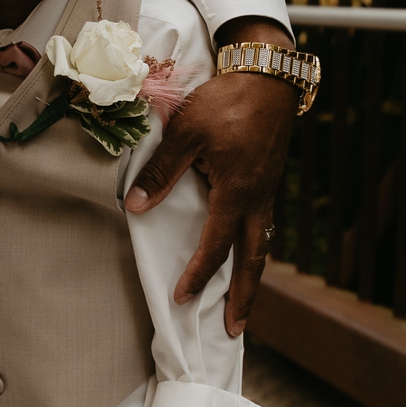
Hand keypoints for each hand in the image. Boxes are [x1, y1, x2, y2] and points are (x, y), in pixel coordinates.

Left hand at [124, 17, 296, 336]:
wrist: (269, 76)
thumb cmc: (226, 101)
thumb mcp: (187, 133)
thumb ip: (162, 171)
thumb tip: (137, 206)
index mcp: (237, 193)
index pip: (216, 245)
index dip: (198, 274)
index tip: (182, 297)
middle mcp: (258, 200)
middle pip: (253, 260)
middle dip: (244, 297)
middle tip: (236, 329)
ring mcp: (267, 192)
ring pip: (261, 245)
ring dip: (251, 276)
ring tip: (242, 304)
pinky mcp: (269, 181)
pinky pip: (263, 226)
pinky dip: (255, 249)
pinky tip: (245, 254)